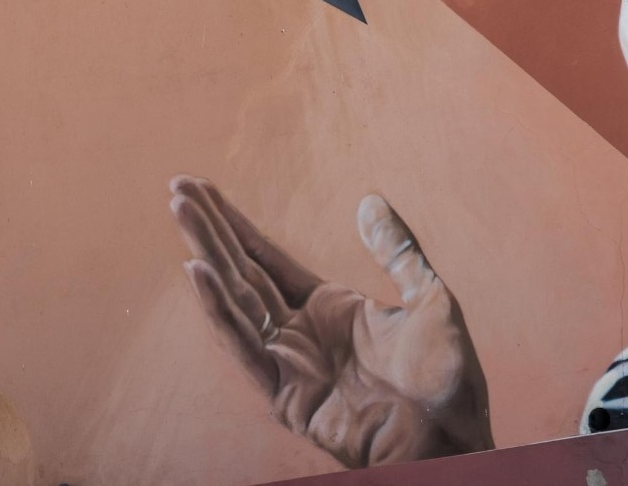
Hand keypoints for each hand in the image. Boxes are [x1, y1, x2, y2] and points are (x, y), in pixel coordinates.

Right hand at [170, 176, 492, 467]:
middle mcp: (298, 330)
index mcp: (327, 307)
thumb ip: (397, 250)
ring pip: (235, 297)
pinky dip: (219, 308)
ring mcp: (288, 361)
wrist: (449, 441)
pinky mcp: (284, 393)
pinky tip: (198, 272)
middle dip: (209, 228)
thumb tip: (370, 200)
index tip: (203, 189)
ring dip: (206, 253)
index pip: (267, 256)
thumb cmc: (445, 381)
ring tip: (180, 211)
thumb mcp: (430, 298)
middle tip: (177, 187)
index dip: (234, 223)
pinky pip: (244, 344)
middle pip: (242, 268)